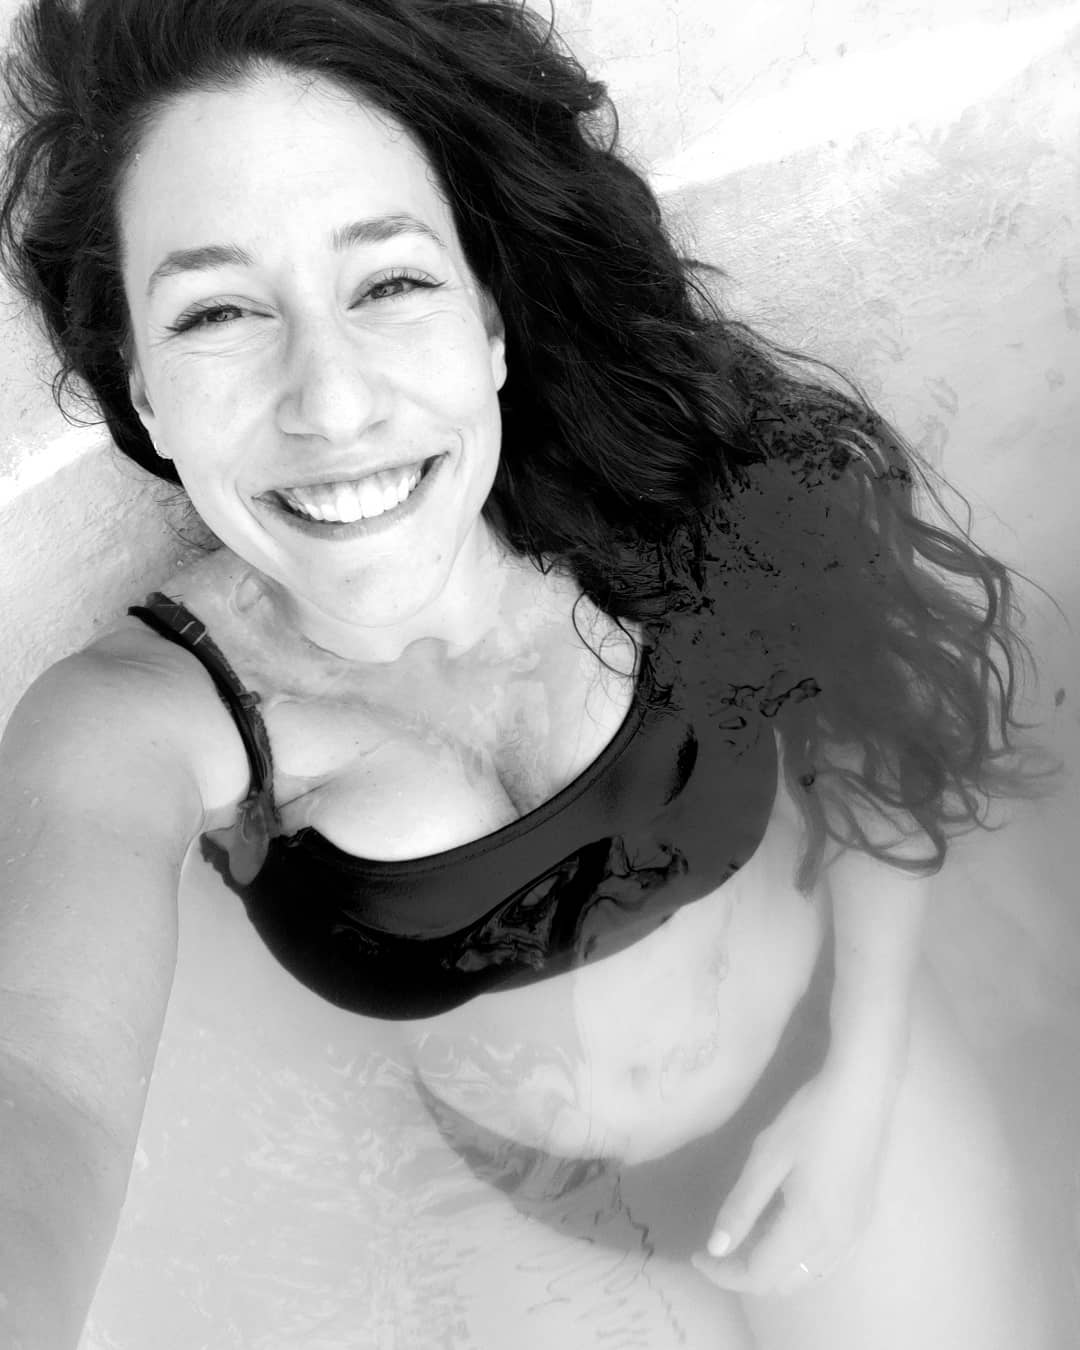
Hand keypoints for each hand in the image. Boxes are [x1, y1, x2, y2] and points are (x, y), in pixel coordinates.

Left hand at [690, 1057, 901, 1297]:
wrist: (863, 1093)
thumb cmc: (810, 1119)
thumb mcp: (766, 1157)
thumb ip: (741, 1207)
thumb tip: (716, 1248)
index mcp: (808, 1229)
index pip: (759, 1276)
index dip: (723, 1273)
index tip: (697, 1255)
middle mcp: (835, 1244)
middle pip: (782, 1283)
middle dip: (745, 1271)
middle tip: (720, 1240)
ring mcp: (853, 1235)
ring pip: (806, 1276)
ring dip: (772, 1266)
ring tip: (747, 1230)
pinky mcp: (861, 1221)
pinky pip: (825, 1261)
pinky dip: (796, 1257)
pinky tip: (781, 1224)